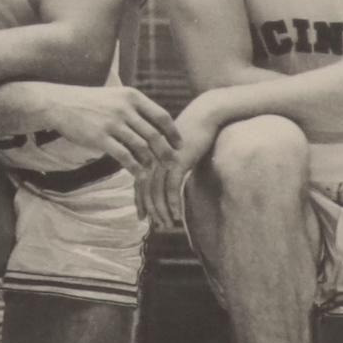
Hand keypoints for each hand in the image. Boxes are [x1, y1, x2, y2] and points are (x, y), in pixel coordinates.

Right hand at [6, 80, 178, 171]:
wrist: (60, 104)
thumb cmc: (89, 102)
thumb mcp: (115, 97)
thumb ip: (134, 108)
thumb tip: (155, 124)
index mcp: (132, 97)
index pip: (161, 116)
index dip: (173, 132)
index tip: (179, 144)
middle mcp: (125, 109)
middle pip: (154, 134)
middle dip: (166, 151)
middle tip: (172, 162)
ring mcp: (112, 123)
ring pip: (141, 146)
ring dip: (152, 161)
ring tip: (156, 170)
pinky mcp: (100, 137)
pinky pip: (124, 156)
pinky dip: (135, 167)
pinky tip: (140, 175)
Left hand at [142, 93, 236, 233]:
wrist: (204, 116)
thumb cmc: (191, 133)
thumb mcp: (174, 151)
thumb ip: (167, 165)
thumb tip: (165, 183)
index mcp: (148, 155)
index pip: (139, 182)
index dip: (140, 201)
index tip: (141, 217)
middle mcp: (152, 158)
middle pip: (145, 190)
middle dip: (149, 209)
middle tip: (154, 225)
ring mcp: (163, 160)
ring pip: (156, 192)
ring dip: (161, 211)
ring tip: (166, 225)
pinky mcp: (177, 161)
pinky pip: (171, 188)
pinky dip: (172, 204)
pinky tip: (177, 216)